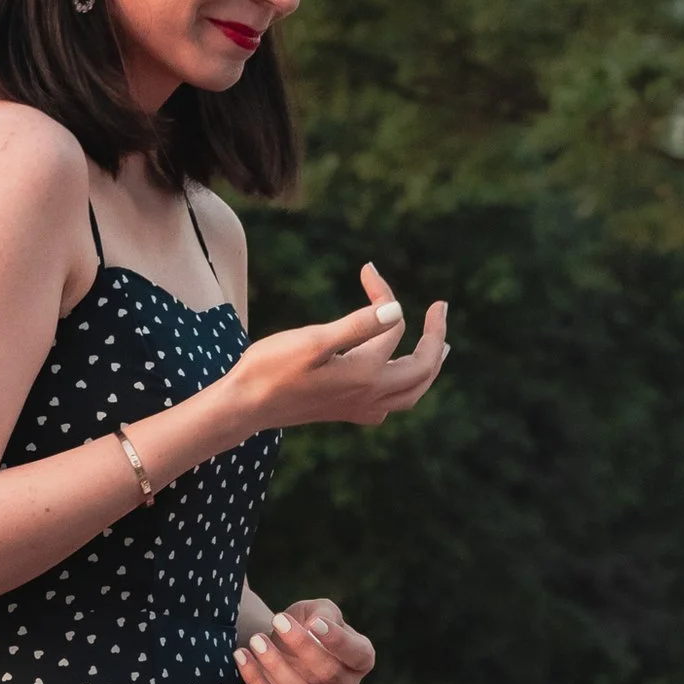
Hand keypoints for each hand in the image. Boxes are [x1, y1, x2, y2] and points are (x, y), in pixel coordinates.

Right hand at [225, 265, 446, 436]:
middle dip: (435, 337)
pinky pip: (389, 405)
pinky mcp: (345, 413)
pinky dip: (404, 388)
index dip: (386, 295)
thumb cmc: (271, 369)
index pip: (393, 328)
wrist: (244, 406)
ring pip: (411, 392)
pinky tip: (396, 382)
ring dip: (428, 368)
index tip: (369, 270)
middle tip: (439, 308)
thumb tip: (398, 311)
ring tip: (439, 348)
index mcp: (366, 374)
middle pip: (422, 370)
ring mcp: (359, 408)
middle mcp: (370, 396)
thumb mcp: (313, 341)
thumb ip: (357, 326)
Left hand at [237, 599, 375, 683]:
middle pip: (329, 674)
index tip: (312, 622)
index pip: (358, 655)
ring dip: (275, 664)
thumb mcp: (316, 610)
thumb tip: (316, 625)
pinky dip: (255, 681)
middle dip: (301, 646)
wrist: (280, 647)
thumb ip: (323, 612)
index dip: (337, 641)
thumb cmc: (304, 625)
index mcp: (360, 660)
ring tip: (256, 639)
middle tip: (277, 620)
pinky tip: (242, 656)